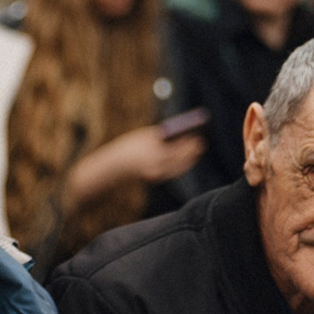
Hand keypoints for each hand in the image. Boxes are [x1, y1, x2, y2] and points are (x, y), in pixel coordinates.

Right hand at [65, 123, 207, 205]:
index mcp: (154, 153)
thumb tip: (184, 135)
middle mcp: (157, 166)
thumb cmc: (130, 146)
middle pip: (181, 159)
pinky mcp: (156, 178)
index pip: (178, 148)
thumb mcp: (146, 136)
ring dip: (189, 159)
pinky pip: (173, 171)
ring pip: (179, 167)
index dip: (189, 143)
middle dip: (191, 151)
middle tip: (200, 142)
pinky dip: (181, 165)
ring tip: (196, 150)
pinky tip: (187, 159)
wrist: (112, 166)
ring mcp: (157, 174)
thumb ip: (164, 136)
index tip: (198, 136)